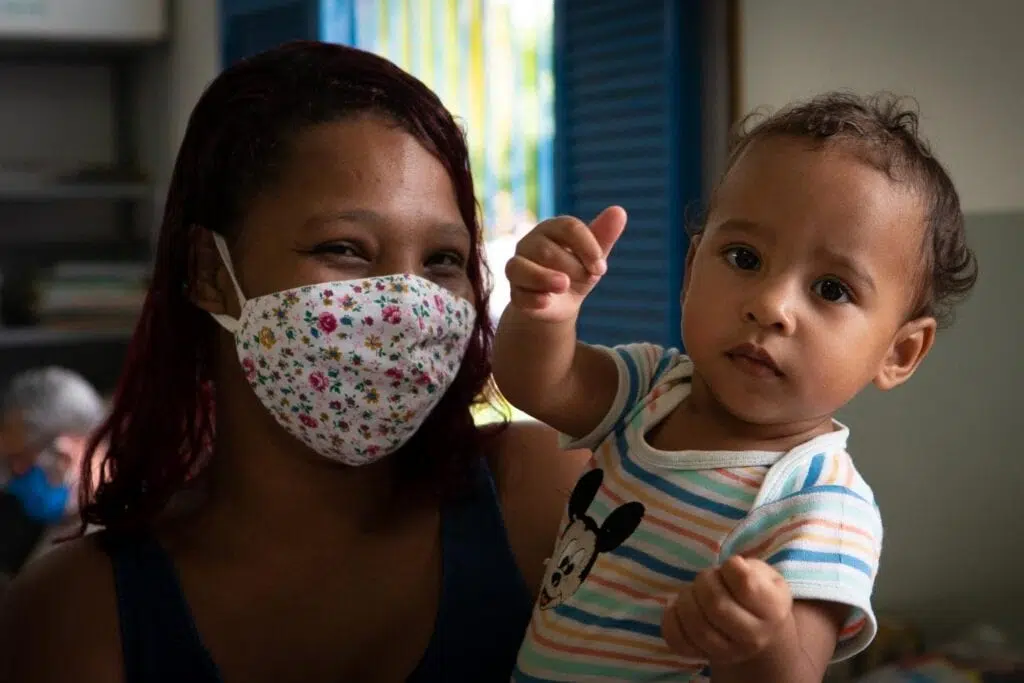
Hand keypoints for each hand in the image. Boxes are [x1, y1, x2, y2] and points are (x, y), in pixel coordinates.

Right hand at [505, 206, 626, 322]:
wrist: (561, 303)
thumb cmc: (576, 270)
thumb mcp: (593, 256)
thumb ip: (603, 235)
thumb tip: (619, 211)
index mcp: (552, 228)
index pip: (568, 227)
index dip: (587, 246)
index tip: (602, 268)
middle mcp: (529, 243)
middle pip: (547, 250)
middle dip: (572, 266)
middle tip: (589, 279)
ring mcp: (517, 267)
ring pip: (520, 268)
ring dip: (544, 277)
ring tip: (564, 285)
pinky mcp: (514, 291)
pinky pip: (517, 294)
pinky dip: (532, 298)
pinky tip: (546, 302)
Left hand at [662, 556, 793, 665]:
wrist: (756, 630)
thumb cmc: (757, 592)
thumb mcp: (764, 574)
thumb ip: (749, 569)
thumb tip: (732, 567)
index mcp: (773, 610)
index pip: (745, 585)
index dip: (730, 567)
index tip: (730, 566)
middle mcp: (753, 637)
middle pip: (716, 605)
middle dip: (704, 581)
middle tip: (707, 578)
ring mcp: (728, 652)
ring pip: (696, 626)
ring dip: (686, 599)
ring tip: (693, 591)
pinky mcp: (702, 656)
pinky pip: (677, 641)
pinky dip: (671, 619)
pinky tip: (678, 607)